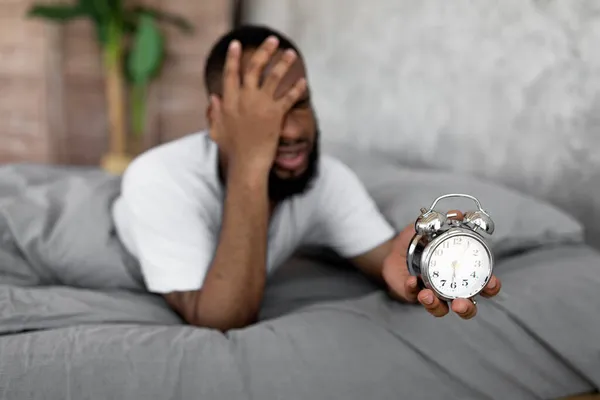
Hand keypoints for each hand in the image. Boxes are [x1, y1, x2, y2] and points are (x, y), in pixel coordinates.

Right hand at [209, 36, 307, 175]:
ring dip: (283, 63)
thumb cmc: (232, 152)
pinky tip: (303, 82)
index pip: (230, 74)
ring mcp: (260, 106)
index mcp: (228, 102)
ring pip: (273, 77)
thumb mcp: (217, 131)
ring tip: (290, 53)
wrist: (247, 166)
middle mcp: (244, 99)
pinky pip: (288, 97)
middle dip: (264, 51)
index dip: (233, 57)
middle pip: (254, 68)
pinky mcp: (275, 115)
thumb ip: (214, 112)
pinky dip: (296, 89)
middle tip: (272, 40)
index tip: (236, 44)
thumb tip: (214, 97)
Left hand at [382, 210, 501, 319]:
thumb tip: (458, 214)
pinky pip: (413, 295)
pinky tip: (412, 280)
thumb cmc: (422, 241)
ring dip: (436, 306)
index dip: (491, 287)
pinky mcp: (412, 294)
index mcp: (463, 274)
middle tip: (461, 304)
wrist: (396, 249)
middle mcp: (451, 289)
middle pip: (467, 307)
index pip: (484, 286)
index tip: (491, 283)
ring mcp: (432, 294)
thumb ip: (448, 222)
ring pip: (440, 309)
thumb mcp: (434, 228)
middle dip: (466, 309)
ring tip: (428, 295)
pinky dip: (413, 289)